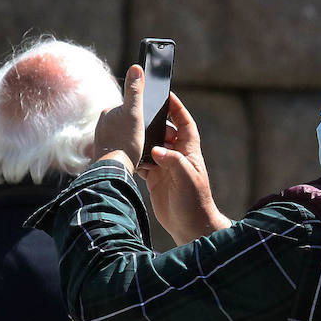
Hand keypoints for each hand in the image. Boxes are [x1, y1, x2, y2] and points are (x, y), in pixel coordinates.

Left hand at [93, 64, 146, 170]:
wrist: (115, 170)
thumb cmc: (126, 141)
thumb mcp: (135, 113)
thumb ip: (135, 91)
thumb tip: (136, 67)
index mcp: (107, 112)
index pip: (130, 108)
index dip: (143, 116)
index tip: (147, 126)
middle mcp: (101, 124)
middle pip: (128, 122)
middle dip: (139, 129)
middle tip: (146, 140)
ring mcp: (102, 139)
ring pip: (124, 136)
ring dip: (134, 141)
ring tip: (140, 150)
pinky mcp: (104, 153)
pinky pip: (120, 148)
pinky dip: (128, 151)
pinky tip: (133, 157)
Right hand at [137, 91, 230, 243]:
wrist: (190, 226)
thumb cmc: (194, 201)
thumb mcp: (187, 178)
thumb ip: (173, 161)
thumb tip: (156, 149)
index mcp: (189, 152)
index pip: (185, 124)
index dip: (177, 109)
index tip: (166, 94)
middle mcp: (177, 157)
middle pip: (165, 132)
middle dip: (154, 121)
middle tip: (138, 111)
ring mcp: (166, 167)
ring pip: (152, 146)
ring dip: (142, 140)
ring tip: (127, 131)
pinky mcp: (156, 178)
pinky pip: (143, 162)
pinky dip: (135, 158)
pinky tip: (125, 154)